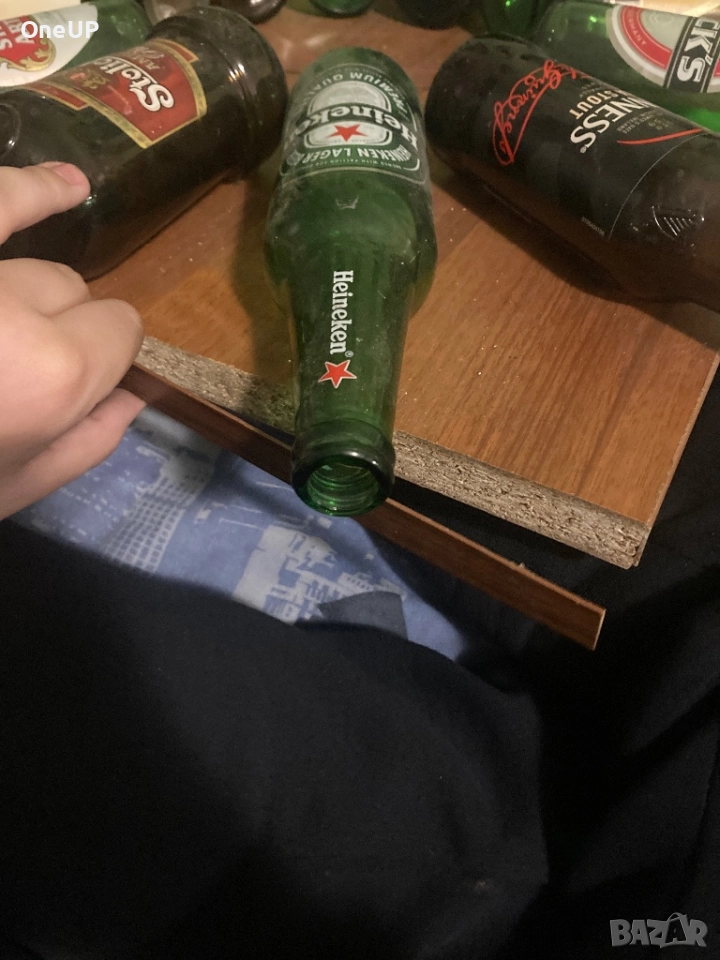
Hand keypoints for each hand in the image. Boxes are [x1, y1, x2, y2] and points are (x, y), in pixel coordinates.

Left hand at [0, 163, 144, 519]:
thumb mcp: (6, 491)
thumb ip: (83, 446)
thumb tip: (132, 397)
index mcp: (49, 376)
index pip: (119, 329)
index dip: (102, 356)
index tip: (77, 380)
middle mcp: (11, 309)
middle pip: (68, 289)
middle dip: (53, 324)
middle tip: (3, 371)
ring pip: (22, 260)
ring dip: (12, 292)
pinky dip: (30, 192)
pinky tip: (64, 187)